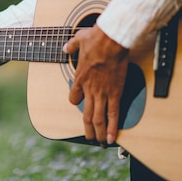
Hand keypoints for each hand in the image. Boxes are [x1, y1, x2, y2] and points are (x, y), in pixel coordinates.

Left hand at [63, 24, 128, 144]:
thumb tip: (66, 47)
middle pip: (85, 114)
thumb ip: (71, 46)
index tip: (79, 103)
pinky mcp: (115, 93)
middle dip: (87, 128)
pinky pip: (113, 113)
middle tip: (88, 138)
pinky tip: (111, 137)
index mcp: (79, 78)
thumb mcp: (78, 40)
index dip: (76, 102)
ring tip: (99, 142)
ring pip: (98, 118)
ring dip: (98, 132)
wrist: (110, 40)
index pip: (74, 97)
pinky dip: (112, 127)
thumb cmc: (95, 38)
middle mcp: (89, 89)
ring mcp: (102, 92)